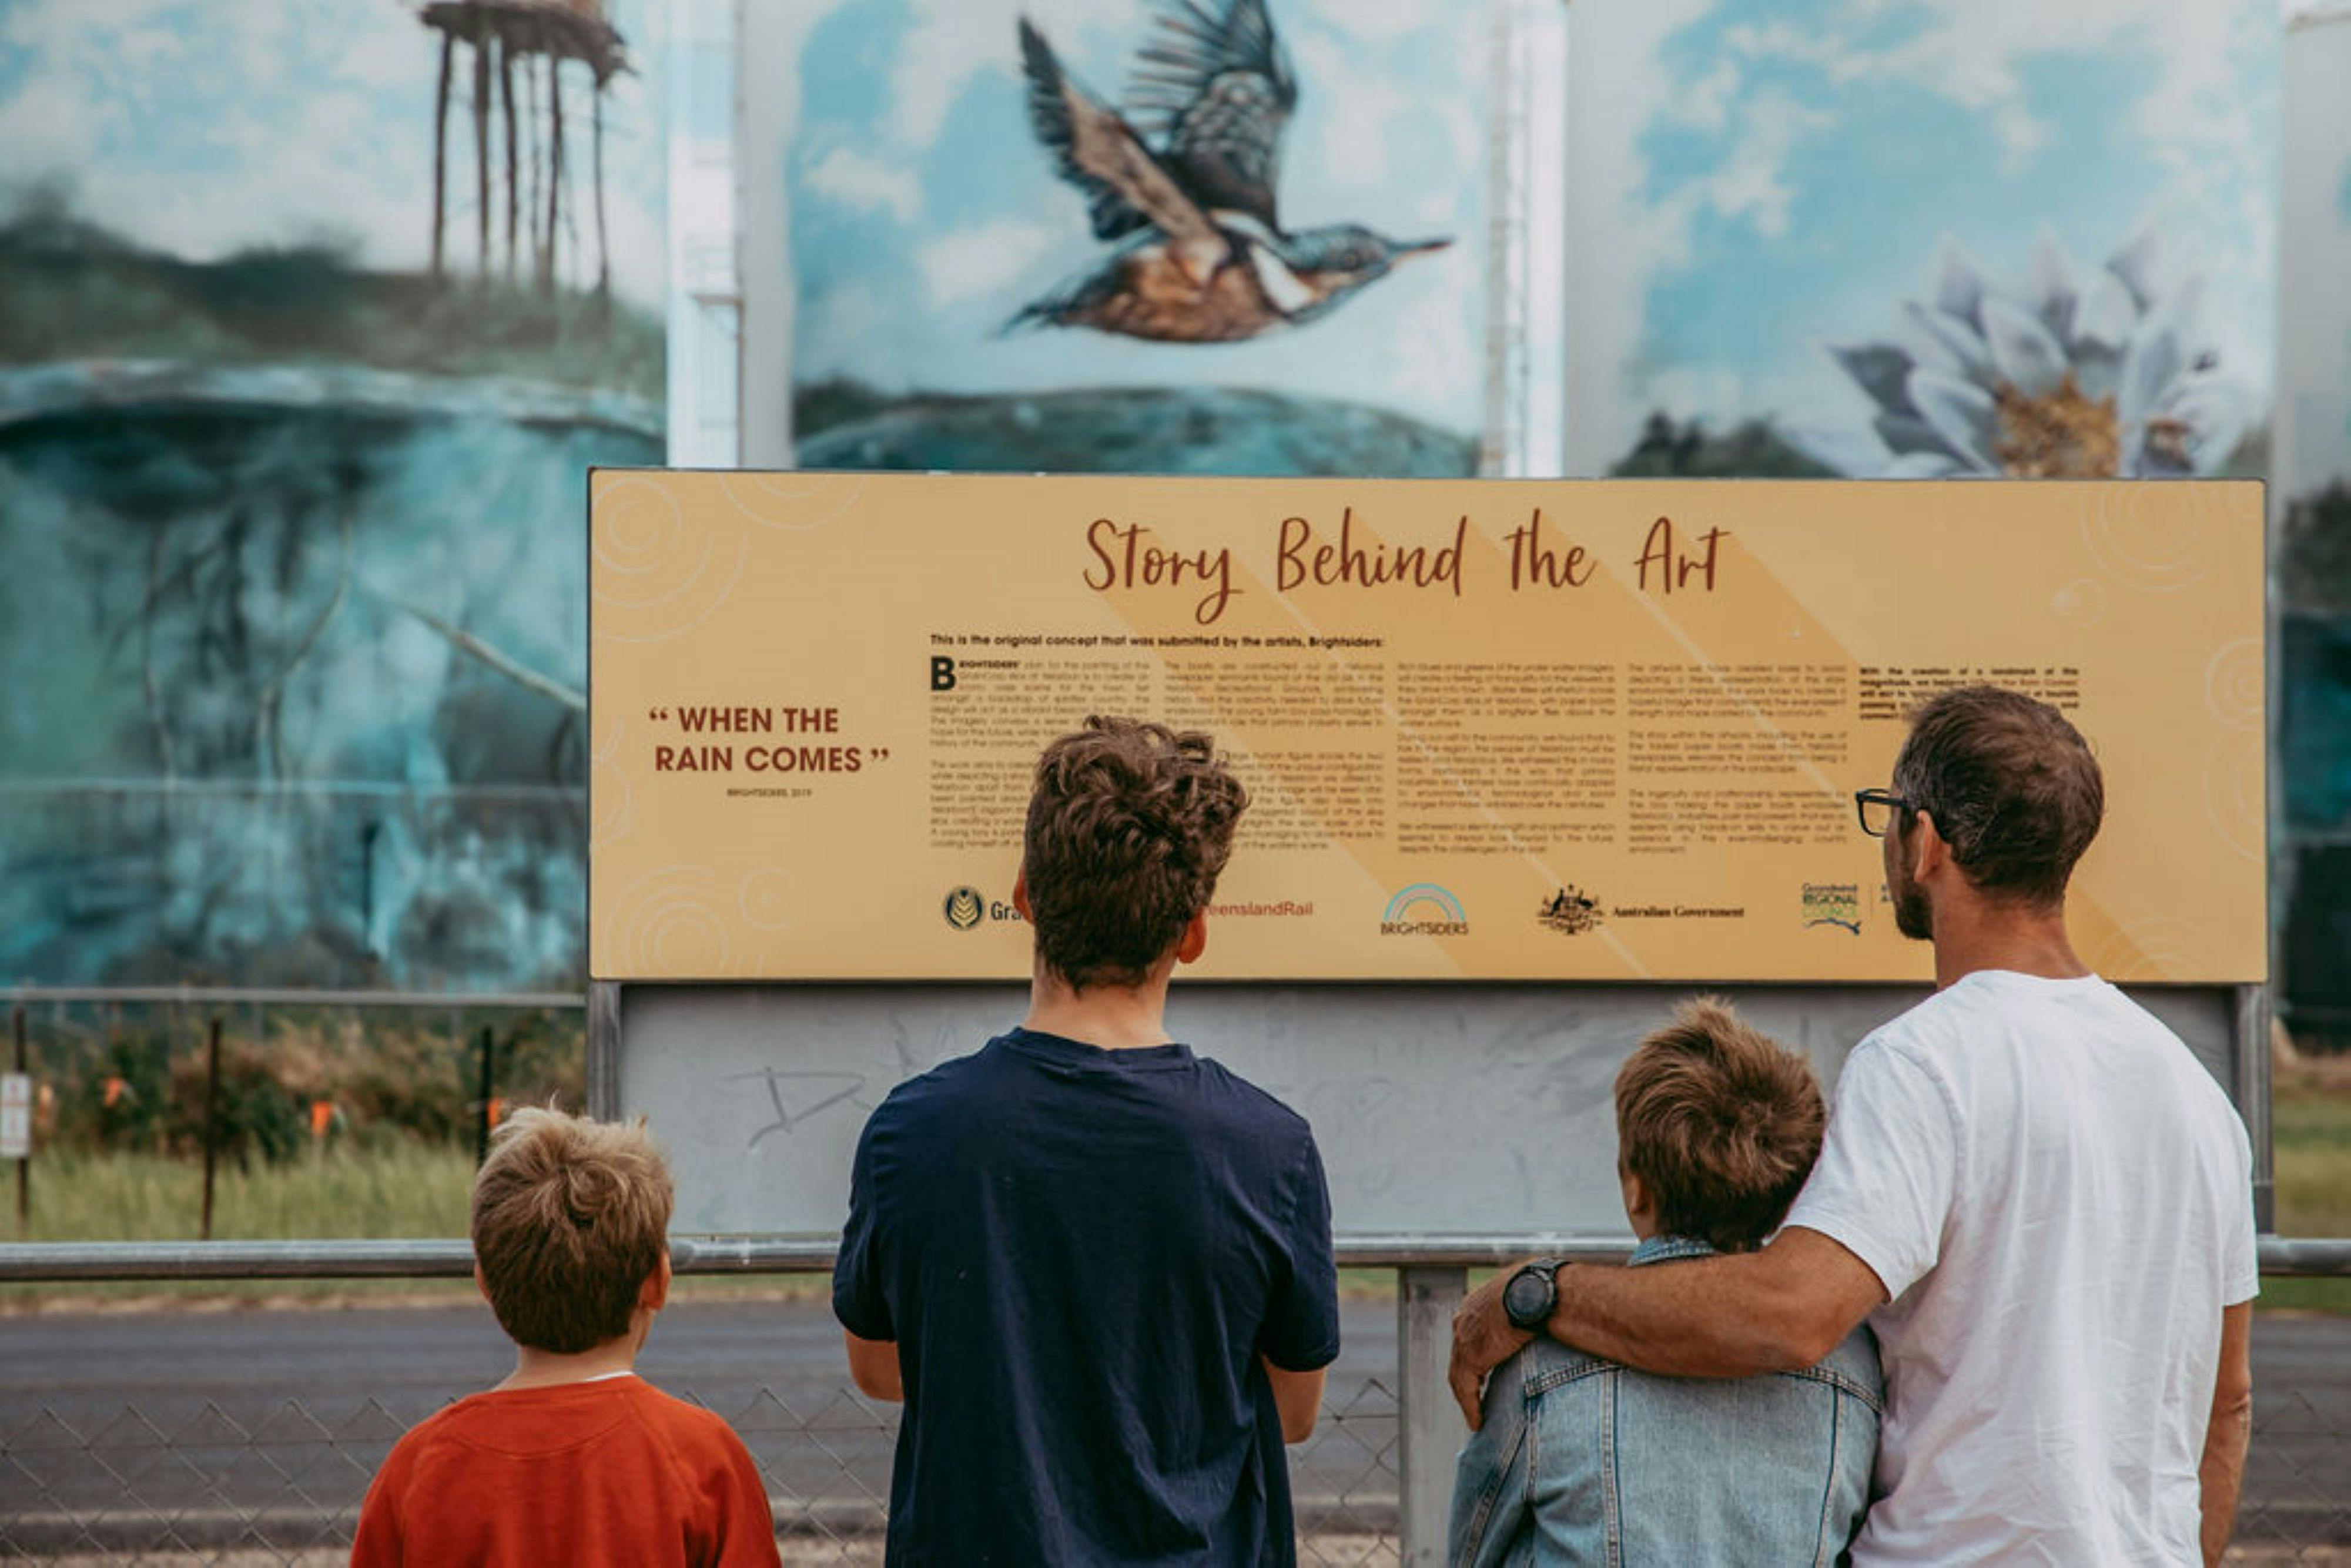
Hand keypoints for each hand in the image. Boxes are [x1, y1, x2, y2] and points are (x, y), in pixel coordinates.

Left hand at [1448, 1266, 1536, 1431]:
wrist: (1536, 1291)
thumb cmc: (1544, 1289)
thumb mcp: (1533, 1296)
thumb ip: (1533, 1308)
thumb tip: (1554, 1310)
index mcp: (1479, 1301)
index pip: (1472, 1332)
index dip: (1478, 1352)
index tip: (1486, 1366)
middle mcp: (1465, 1318)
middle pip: (1461, 1354)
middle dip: (1469, 1375)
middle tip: (1478, 1395)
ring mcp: (1464, 1338)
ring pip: (1460, 1375)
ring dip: (1468, 1397)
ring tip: (1477, 1416)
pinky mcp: (1470, 1358)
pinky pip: (1465, 1389)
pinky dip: (1471, 1407)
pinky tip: (1477, 1422)